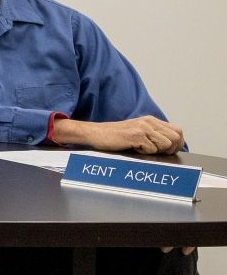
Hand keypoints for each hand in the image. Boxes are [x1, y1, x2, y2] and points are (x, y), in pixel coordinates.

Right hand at [52, 115, 183, 155]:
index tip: (168, 151)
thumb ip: (153, 136)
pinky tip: (134, 149)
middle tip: (156, 153)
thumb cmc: (115, 137)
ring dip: (157, 151)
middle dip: (169, 149)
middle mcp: (149, 122)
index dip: (177, 144)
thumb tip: (169, 148)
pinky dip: (145, 152)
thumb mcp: (137, 132)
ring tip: (143, 150)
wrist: (95, 134)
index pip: (178, 131)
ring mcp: (143, 128)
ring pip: (166, 144)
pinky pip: (152, 148)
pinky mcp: (136, 135)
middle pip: (175, 138)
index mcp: (151, 121)